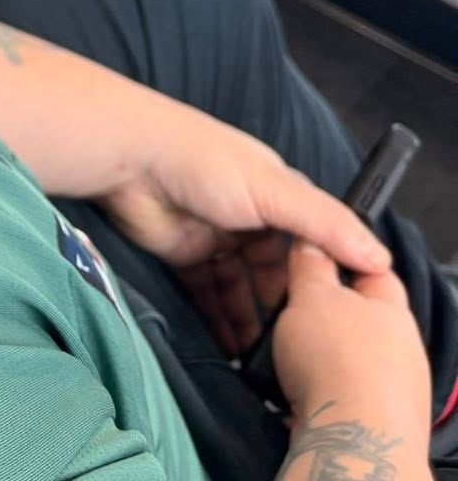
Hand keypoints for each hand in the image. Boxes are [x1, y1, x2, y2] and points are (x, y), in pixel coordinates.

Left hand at [95, 101, 389, 355]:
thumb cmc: (203, 161)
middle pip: (275, 273)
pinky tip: (231, 350)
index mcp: (276, 193)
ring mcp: (216, 237)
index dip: (323, 279)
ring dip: (251, 323)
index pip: (310, 243)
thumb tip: (380, 257)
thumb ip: (325, 225)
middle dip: (285, 310)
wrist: (129, 160)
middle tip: (298, 351)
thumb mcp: (274, 190)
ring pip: (242, 290)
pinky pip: (209, 296)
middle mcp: (249, 216)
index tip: (338, 320)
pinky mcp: (185, 257)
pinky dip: (220, 321)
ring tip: (266, 364)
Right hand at [274, 240, 429, 456]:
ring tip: (282, 352)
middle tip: (286, 306)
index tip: (309, 252)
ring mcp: (392, 389)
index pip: (371, 267)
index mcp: (393, 309)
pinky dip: (318, 387)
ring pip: (347, 356)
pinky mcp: (376, 421)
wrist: (354, 443)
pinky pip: (342, 392)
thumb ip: (311, 264)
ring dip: (318, 353)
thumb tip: (312, 241)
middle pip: (357, 315)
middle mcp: (401, 349)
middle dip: (322, 311)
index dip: (339, 255)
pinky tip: (295, 387)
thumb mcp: (312, 295)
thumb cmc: (338, 361)